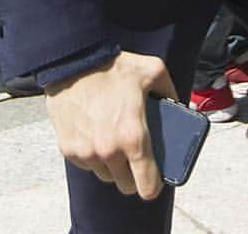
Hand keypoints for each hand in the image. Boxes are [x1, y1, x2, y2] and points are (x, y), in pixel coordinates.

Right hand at [46, 51, 176, 199]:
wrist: (73, 61)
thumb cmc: (113, 66)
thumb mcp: (153, 70)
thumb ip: (170, 91)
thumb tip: (178, 107)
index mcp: (133, 136)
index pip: (147, 184)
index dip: (153, 186)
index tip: (154, 182)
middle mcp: (110, 150)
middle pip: (126, 185)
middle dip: (133, 174)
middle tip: (135, 156)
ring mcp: (87, 153)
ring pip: (106, 175)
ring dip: (112, 165)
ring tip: (115, 140)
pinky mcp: (69, 150)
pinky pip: (87, 164)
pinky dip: (93, 155)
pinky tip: (97, 134)